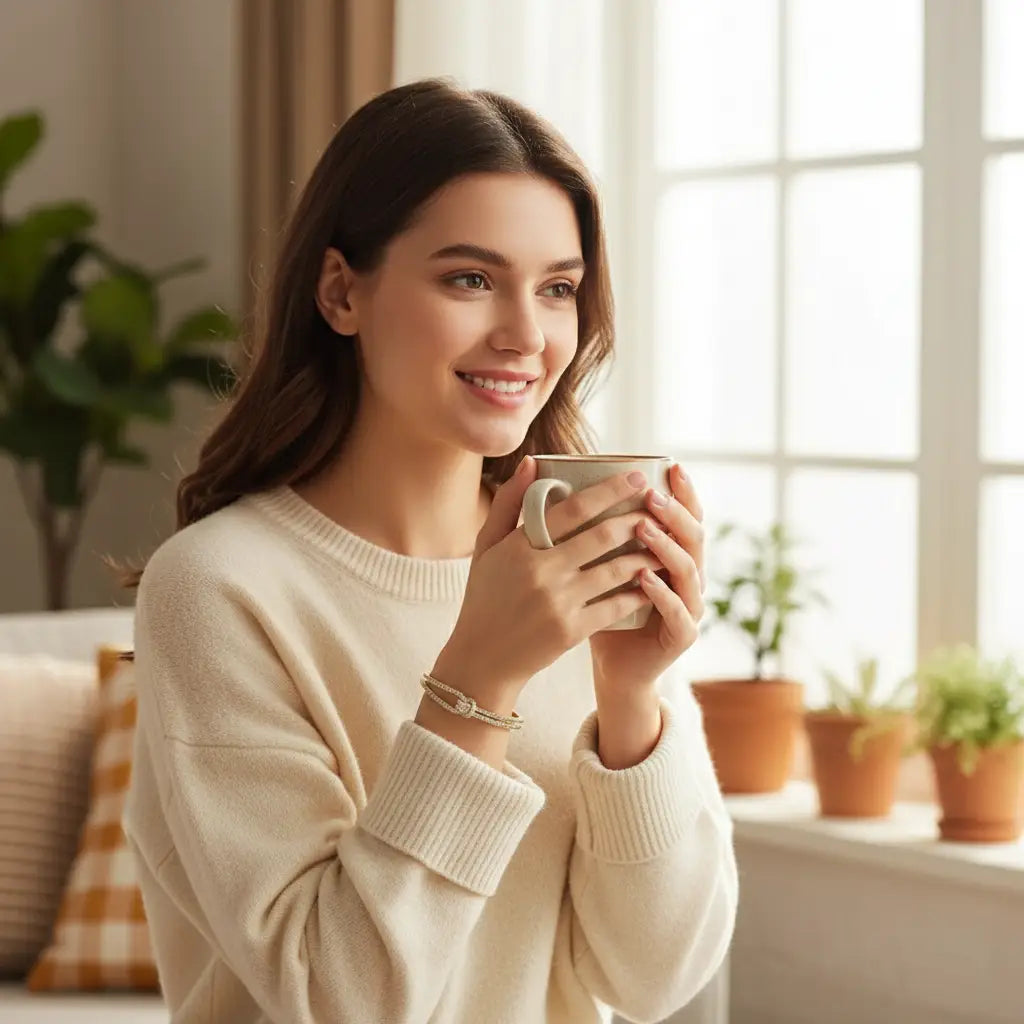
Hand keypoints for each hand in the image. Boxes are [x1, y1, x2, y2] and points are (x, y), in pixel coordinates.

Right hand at [432, 459, 663, 707]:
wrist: (482, 658)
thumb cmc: (485, 597)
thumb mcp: (486, 547)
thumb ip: (508, 503)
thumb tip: (532, 461)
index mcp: (519, 547)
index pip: (573, 509)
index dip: (609, 490)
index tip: (636, 476)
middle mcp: (540, 572)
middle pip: (602, 536)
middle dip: (637, 518)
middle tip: (660, 506)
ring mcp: (557, 603)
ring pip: (615, 570)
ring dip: (645, 554)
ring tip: (665, 541)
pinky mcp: (571, 631)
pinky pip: (614, 606)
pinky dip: (637, 592)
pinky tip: (652, 581)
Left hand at [589, 463, 705, 693]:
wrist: (612, 665)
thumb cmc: (600, 609)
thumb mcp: (595, 565)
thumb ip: (592, 531)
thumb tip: (564, 486)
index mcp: (673, 554)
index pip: (686, 516)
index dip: (684, 492)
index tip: (670, 466)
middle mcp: (689, 576)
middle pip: (695, 536)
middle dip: (675, 513)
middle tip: (651, 494)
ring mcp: (690, 606)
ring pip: (689, 570)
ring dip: (666, 546)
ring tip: (643, 528)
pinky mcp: (682, 635)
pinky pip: (678, 611)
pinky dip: (662, 593)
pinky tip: (644, 578)